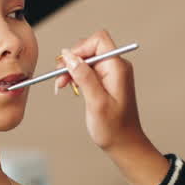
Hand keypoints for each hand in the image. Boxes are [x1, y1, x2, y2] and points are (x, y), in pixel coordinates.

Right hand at [54, 30, 143, 151]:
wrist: (124, 144)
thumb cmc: (114, 128)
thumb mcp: (96, 102)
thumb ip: (83, 76)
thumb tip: (69, 55)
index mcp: (117, 68)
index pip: (99, 40)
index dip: (80, 48)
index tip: (67, 64)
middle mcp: (116, 67)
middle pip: (90, 48)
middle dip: (72, 60)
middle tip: (60, 78)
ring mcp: (112, 74)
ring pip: (86, 59)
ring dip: (71, 69)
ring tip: (61, 84)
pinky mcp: (106, 81)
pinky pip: (88, 70)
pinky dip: (76, 76)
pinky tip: (70, 86)